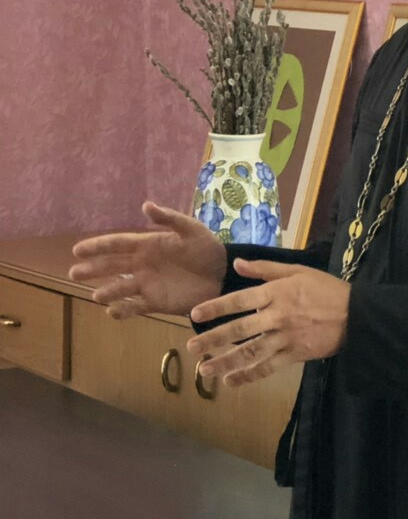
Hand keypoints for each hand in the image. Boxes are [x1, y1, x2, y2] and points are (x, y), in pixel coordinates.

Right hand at [70, 202, 227, 318]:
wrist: (223, 274)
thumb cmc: (207, 248)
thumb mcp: (191, 229)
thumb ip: (169, 219)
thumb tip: (146, 206)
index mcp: (148, 244)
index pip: (117, 244)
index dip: (97, 246)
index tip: (77, 250)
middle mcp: (142, 264)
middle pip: (112, 267)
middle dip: (93, 269)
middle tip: (74, 273)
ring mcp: (148, 284)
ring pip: (120, 288)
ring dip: (107, 291)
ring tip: (96, 295)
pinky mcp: (156, 302)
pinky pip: (135, 307)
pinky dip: (123, 310)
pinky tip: (112, 312)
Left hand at [187, 260, 350, 386]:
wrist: (355, 314)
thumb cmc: (325, 289)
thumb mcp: (297, 271)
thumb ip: (266, 269)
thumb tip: (237, 263)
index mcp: (276, 293)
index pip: (239, 301)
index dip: (216, 307)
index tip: (194, 315)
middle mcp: (276, 316)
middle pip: (239, 330)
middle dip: (213, 339)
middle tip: (191, 348)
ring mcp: (285, 338)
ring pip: (250, 353)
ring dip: (225, 362)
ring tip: (204, 370)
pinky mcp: (294, 355)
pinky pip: (267, 368)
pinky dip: (249, 376)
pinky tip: (231, 381)